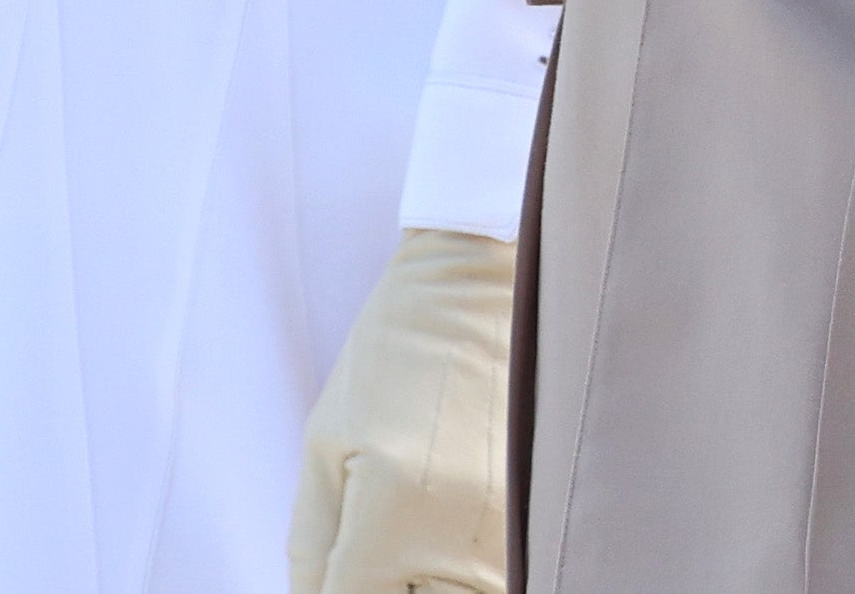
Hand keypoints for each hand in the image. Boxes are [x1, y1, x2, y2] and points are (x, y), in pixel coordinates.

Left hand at [289, 226, 513, 593]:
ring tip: (413, 527)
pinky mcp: (541, 522)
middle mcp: (461, 536)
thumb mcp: (324, 445)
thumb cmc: (391, 359)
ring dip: (429, 582)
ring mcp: (512, 535)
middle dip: (389, 587)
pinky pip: (499, 579)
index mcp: (394, 513)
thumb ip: (313, 548)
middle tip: (376, 542)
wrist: (480, 291)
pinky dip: (463, 570)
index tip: (338, 565)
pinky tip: (446, 528)